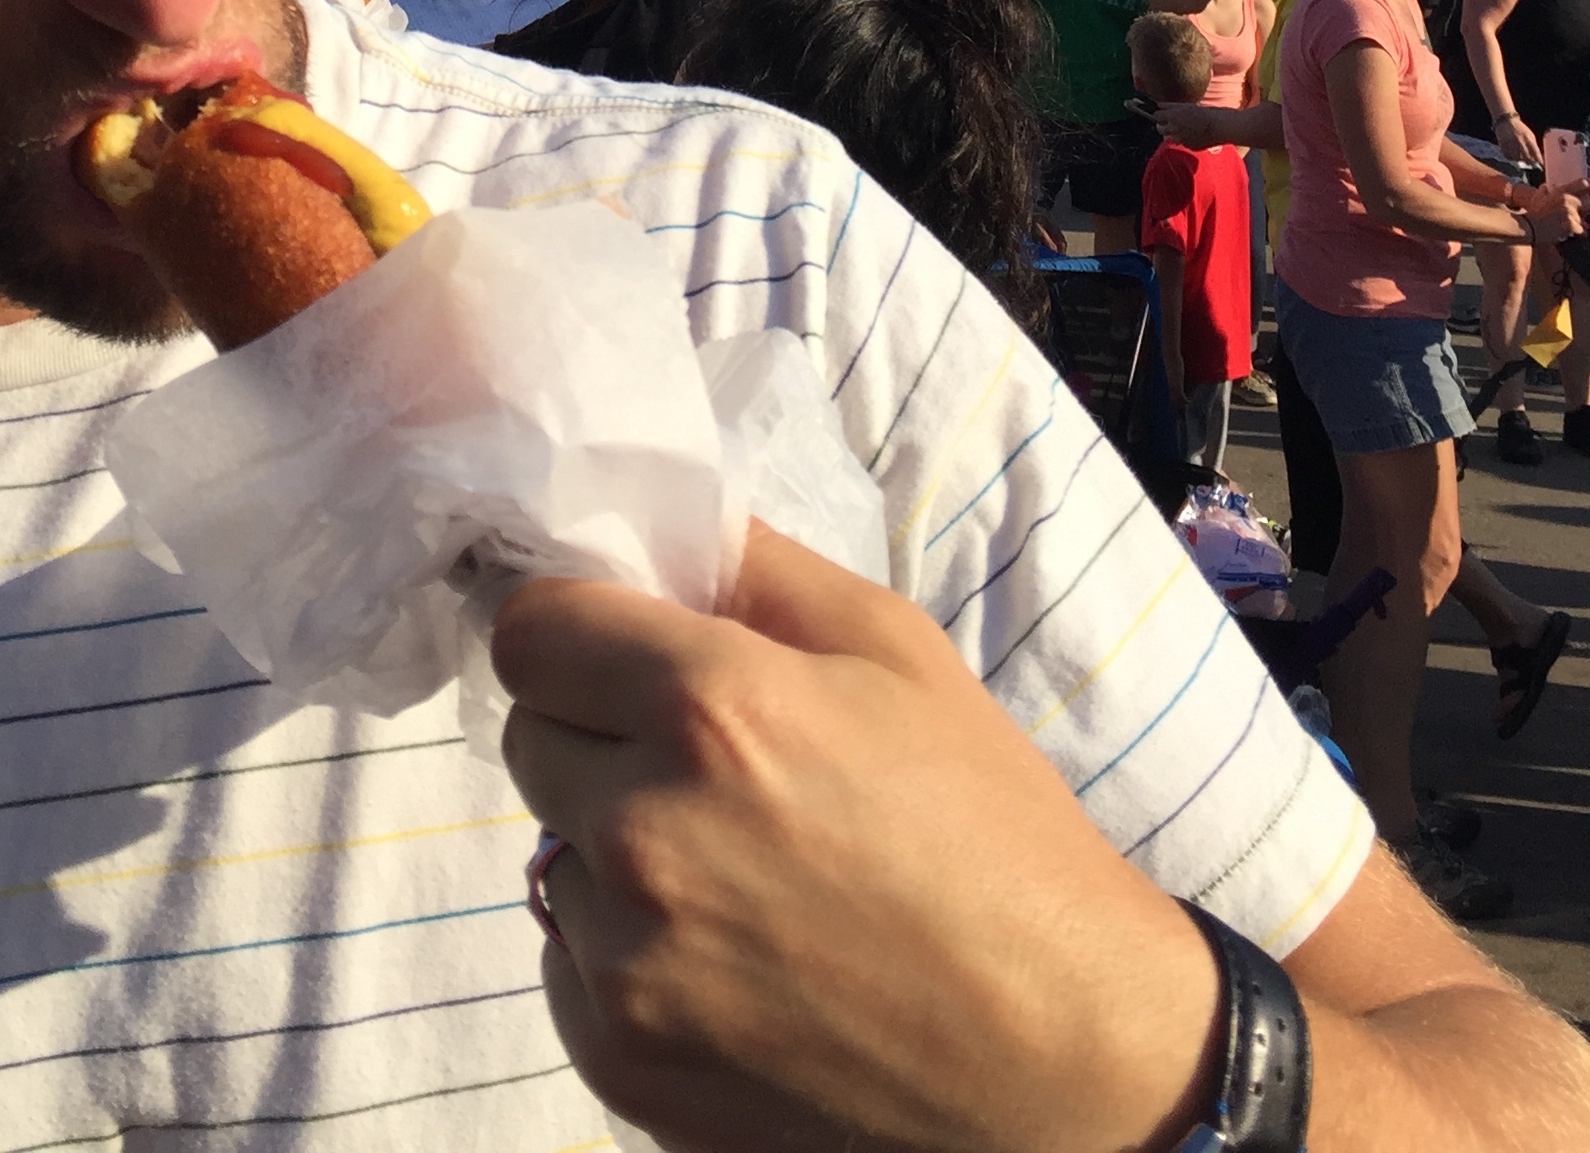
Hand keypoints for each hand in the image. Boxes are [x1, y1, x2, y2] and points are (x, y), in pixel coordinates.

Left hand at [492, 525, 1221, 1152]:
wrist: (1057, 1050)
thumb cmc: (990, 831)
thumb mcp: (897, 650)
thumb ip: (757, 567)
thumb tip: (656, 528)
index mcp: (711, 708)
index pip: (531, 627)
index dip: (576, 627)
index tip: (620, 648)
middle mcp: (643, 832)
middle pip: (532, 736)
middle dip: (599, 731)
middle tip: (704, 764)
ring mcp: (623, 963)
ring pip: (554, 852)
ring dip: (615, 847)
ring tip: (738, 872)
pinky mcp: (620, 1062)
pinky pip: (570, 963)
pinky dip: (625, 951)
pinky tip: (730, 956)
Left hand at [1155, 102, 1230, 147]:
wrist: (1218, 126)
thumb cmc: (1203, 113)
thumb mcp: (1186, 106)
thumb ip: (1170, 106)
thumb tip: (1158, 105)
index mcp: (1172, 118)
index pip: (1156, 117)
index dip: (1158, 116)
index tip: (1161, 115)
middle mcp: (1174, 130)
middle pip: (1160, 130)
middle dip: (1164, 126)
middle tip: (1174, 122)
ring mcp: (1181, 140)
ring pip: (1172, 138)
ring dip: (1176, 134)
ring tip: (1188, 127)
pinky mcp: (1189, 147)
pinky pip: (1184, 143)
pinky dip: (1187, 139)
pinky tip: (1195, 134)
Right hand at [1491, 109, 1541, 172]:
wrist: (1506, 120)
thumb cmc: (1520, 128)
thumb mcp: (1530, 135)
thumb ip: (1533, 146)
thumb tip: (1537, 158)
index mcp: (1528, 138)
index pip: (1536, 152)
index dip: (1540, 161)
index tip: (1542, 167)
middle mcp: (1520, 141)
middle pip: (1527, 158)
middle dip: (1529, 162)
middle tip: (1530, 164)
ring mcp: (1511, 143)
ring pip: (1517, 159)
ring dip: (1520, 160)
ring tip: (1521, 158)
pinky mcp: (1503, 145)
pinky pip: (1508, 157)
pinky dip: (1511, 158)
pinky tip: (1513, 155)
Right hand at [1517, 182, 1589, 238]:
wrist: (1530, 226)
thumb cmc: (1533, 212)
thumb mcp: (1537, 197)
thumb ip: (1544, 190)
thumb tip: (1546, 187)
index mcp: (1562, 191)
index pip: (1585, 183)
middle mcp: (1569, 201)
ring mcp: (1572, 214)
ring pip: (1588, 220)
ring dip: (1582, 223)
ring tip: (1572, 224)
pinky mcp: (1572, 226)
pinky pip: (1581, 230)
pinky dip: (1576, 232)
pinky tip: (1568, 232)